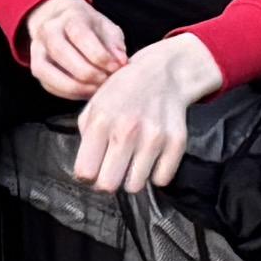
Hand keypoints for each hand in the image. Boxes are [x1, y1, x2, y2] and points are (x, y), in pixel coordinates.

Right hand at [22, 0, 131, 100]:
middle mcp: (48, 30)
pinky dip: (69, 93)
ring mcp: (37, 50)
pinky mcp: (36, 68)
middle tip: (106, 80)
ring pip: (48, 72)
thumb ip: (114, 44)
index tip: (116, 67)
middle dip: (88, 72)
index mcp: (69, 16)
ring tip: (96, 89)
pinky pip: (49, 85)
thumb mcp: (106, 28)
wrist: (60, 20)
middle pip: (62, 53)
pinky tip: (86, 92)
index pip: (80, 35)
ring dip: (76, 86)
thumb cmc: (89, 27)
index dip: (99, 55)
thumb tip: (121, 62)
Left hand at [70, 30, 229, 195]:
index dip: (86, 175)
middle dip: (106, 182)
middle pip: (108, 185)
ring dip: (131, 178)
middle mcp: (126, 131)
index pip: (85, 172)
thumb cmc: (124, 91)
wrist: (164, 73)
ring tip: (132, 161)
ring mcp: (154, 138)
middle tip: (110, 171)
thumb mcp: (94, 104)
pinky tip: (151, 157)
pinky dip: (156, 173)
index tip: (91, 170)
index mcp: (101, 121)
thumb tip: (87, 169)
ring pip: (134, 186)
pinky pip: (161, 179)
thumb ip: (86, 136)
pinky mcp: (176, 143)